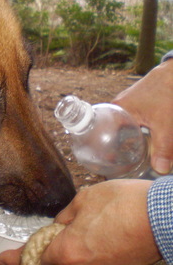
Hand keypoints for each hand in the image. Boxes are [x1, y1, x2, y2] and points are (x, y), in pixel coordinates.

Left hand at [0, 180, 160, 264]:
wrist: (163, 218)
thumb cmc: (124, 205)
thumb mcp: (84, 201)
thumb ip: (65, 218)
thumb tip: (59, 227)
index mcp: (68, 251)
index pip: (34, 259)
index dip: (16, 259)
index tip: (3, 259)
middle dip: (35, 260)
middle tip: (19, 255)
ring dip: (56, 259)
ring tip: (48, 247)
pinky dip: (74, 259)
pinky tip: (74, 248)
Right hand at [111, 59, 172, 173]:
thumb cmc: (166, 93)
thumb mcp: (165, 125)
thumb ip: (163, 148)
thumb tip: (160, 170)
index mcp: (115, 111)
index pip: (98, 131)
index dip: (101, 147)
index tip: (107, 161)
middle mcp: (117, 107)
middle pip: (110, 130)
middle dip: (116, 146)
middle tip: (120, 162)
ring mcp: (127, 104)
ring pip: (122, 126)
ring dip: (126, 138)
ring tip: (130, 154)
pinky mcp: (137, 103)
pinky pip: (131, 120)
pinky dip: (135, 130)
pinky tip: (143, 139)